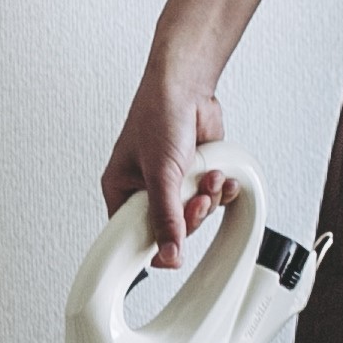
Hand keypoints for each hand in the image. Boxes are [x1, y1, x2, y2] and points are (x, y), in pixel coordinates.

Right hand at [99, 62, 231, 270]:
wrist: (186, 88)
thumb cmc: (157, 116)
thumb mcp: (160, 174)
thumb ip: (166, 217)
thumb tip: (169, 253)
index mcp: (122, 190)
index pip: (132, 235)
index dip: (154, 245)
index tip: (170, 254)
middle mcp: (146, 189)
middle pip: (171, 228)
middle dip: (191, 214)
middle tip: (196, 200)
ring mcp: (173, 183)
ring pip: (195, 215)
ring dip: (208, 198)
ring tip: (207, 177)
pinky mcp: (196, 176)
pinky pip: (212, 198)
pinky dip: (219, 189)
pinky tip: (219, 175)